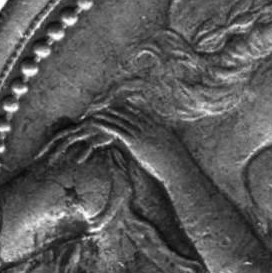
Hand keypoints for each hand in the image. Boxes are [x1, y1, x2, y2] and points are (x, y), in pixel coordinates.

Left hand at [37, 96, 186, 183]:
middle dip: (114, 107)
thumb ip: (166, 147)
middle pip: (128, 112)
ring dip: (105, 113)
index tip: (117, 104)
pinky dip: (104, 123)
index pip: (140, 113)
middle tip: (100, 104)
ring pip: (120, 118)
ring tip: (93, 110)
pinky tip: (94, 121)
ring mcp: (142, 132)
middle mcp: (149, 126)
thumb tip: (166, 149)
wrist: (178, 168)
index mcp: (158, 127)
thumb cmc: (177, 165)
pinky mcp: (134, 141)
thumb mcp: (173, 152)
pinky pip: (116, 128)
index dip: (128, 108)